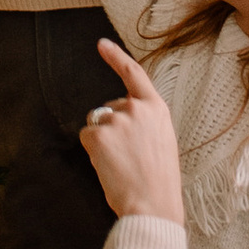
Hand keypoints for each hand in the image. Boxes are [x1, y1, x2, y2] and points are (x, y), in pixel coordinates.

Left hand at [80, 42, 182, 222]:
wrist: (153, 204)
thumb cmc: (158, 180)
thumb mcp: (161, 140)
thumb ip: (144, 122)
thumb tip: (120, 117)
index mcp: (156, 108)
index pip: (134, 74)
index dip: (116, 57)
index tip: (101, 44)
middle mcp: (137, 108)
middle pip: (109, 108)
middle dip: (111, 128)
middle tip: (128, 157)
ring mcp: (117, 119)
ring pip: (96, 123)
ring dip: (102, 140)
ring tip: (121, 163)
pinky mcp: (99, 134)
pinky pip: (87, 137)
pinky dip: (93, 151)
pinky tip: (109, 165)